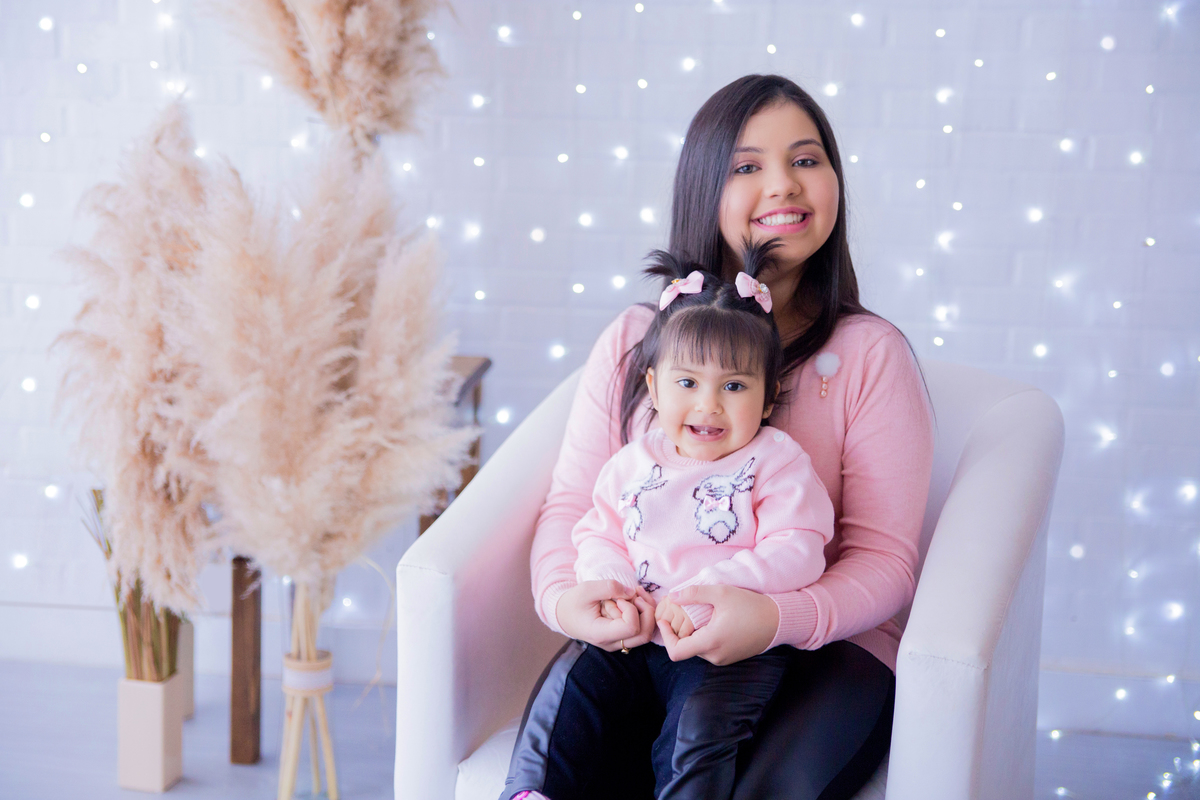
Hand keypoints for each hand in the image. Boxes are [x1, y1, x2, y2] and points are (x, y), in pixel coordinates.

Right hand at [556, 581, 656, 651]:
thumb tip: (632, 592)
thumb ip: (609, 588)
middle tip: (633, 595)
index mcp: (601, 634)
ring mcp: (618, 642)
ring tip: (635, 594)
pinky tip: (636, 597)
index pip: (631, 627)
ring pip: (647, 632)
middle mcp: (612, 643)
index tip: (618, 598)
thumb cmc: (573, 602)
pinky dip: (644, 612)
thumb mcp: (586, 589)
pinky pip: (642, 629)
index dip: (631, 610)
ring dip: (647, 611)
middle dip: (645, 611)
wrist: (564, 614)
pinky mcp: (622, 637)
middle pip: (644, 634)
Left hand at [658, 585, 778, 665]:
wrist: (778, 621)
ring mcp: (723, 659)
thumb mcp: (722, 593)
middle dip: (679, 631)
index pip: (676, 652)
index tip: (664, 620)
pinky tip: (709, 622)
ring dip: (692, 634)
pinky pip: (709, 650)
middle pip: (686, 648)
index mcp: (711, 642)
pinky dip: (704, 637)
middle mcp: (715, 656)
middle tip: (678, 612)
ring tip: (695, 615)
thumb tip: (672, 597)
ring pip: (697, 649)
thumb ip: (694, 594)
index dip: (665, 637)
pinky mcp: (730, 657)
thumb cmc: (751, 606)